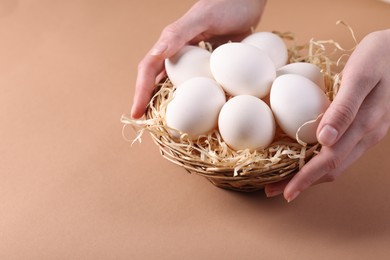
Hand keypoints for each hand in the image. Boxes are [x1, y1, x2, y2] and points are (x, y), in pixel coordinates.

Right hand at [131, 0, 265, 118]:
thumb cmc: (227, 3)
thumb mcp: (203, 17)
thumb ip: (179, 34)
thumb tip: (156, 54)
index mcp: (171, 42)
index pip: (148, 70)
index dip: (141, 92)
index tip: (136, 115)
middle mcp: (179, 54)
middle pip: (157, 81)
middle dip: (149, 102)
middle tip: (146, 126)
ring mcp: (195, 61)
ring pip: (175, 85)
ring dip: (168, 104)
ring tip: (166, 125)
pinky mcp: (210, 65)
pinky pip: (197, 85)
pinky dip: (192, 99)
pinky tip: (195, 112)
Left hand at [265, 29, 389, 201]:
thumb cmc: (380, 56)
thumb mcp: (361, 76)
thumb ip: (344, 108)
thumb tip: (324, 140)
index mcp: (365, 125)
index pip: (329, 160)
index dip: (305, 178)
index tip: (285, 192)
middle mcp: (367, 135)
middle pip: (331, 168)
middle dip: (301, 182)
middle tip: (274, 189)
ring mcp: (368, 132)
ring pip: (337, 163)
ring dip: (310, 174)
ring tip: (284, 179)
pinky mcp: (365, 126)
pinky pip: (341, 152)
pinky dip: (320, 161)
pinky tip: (305, 158)